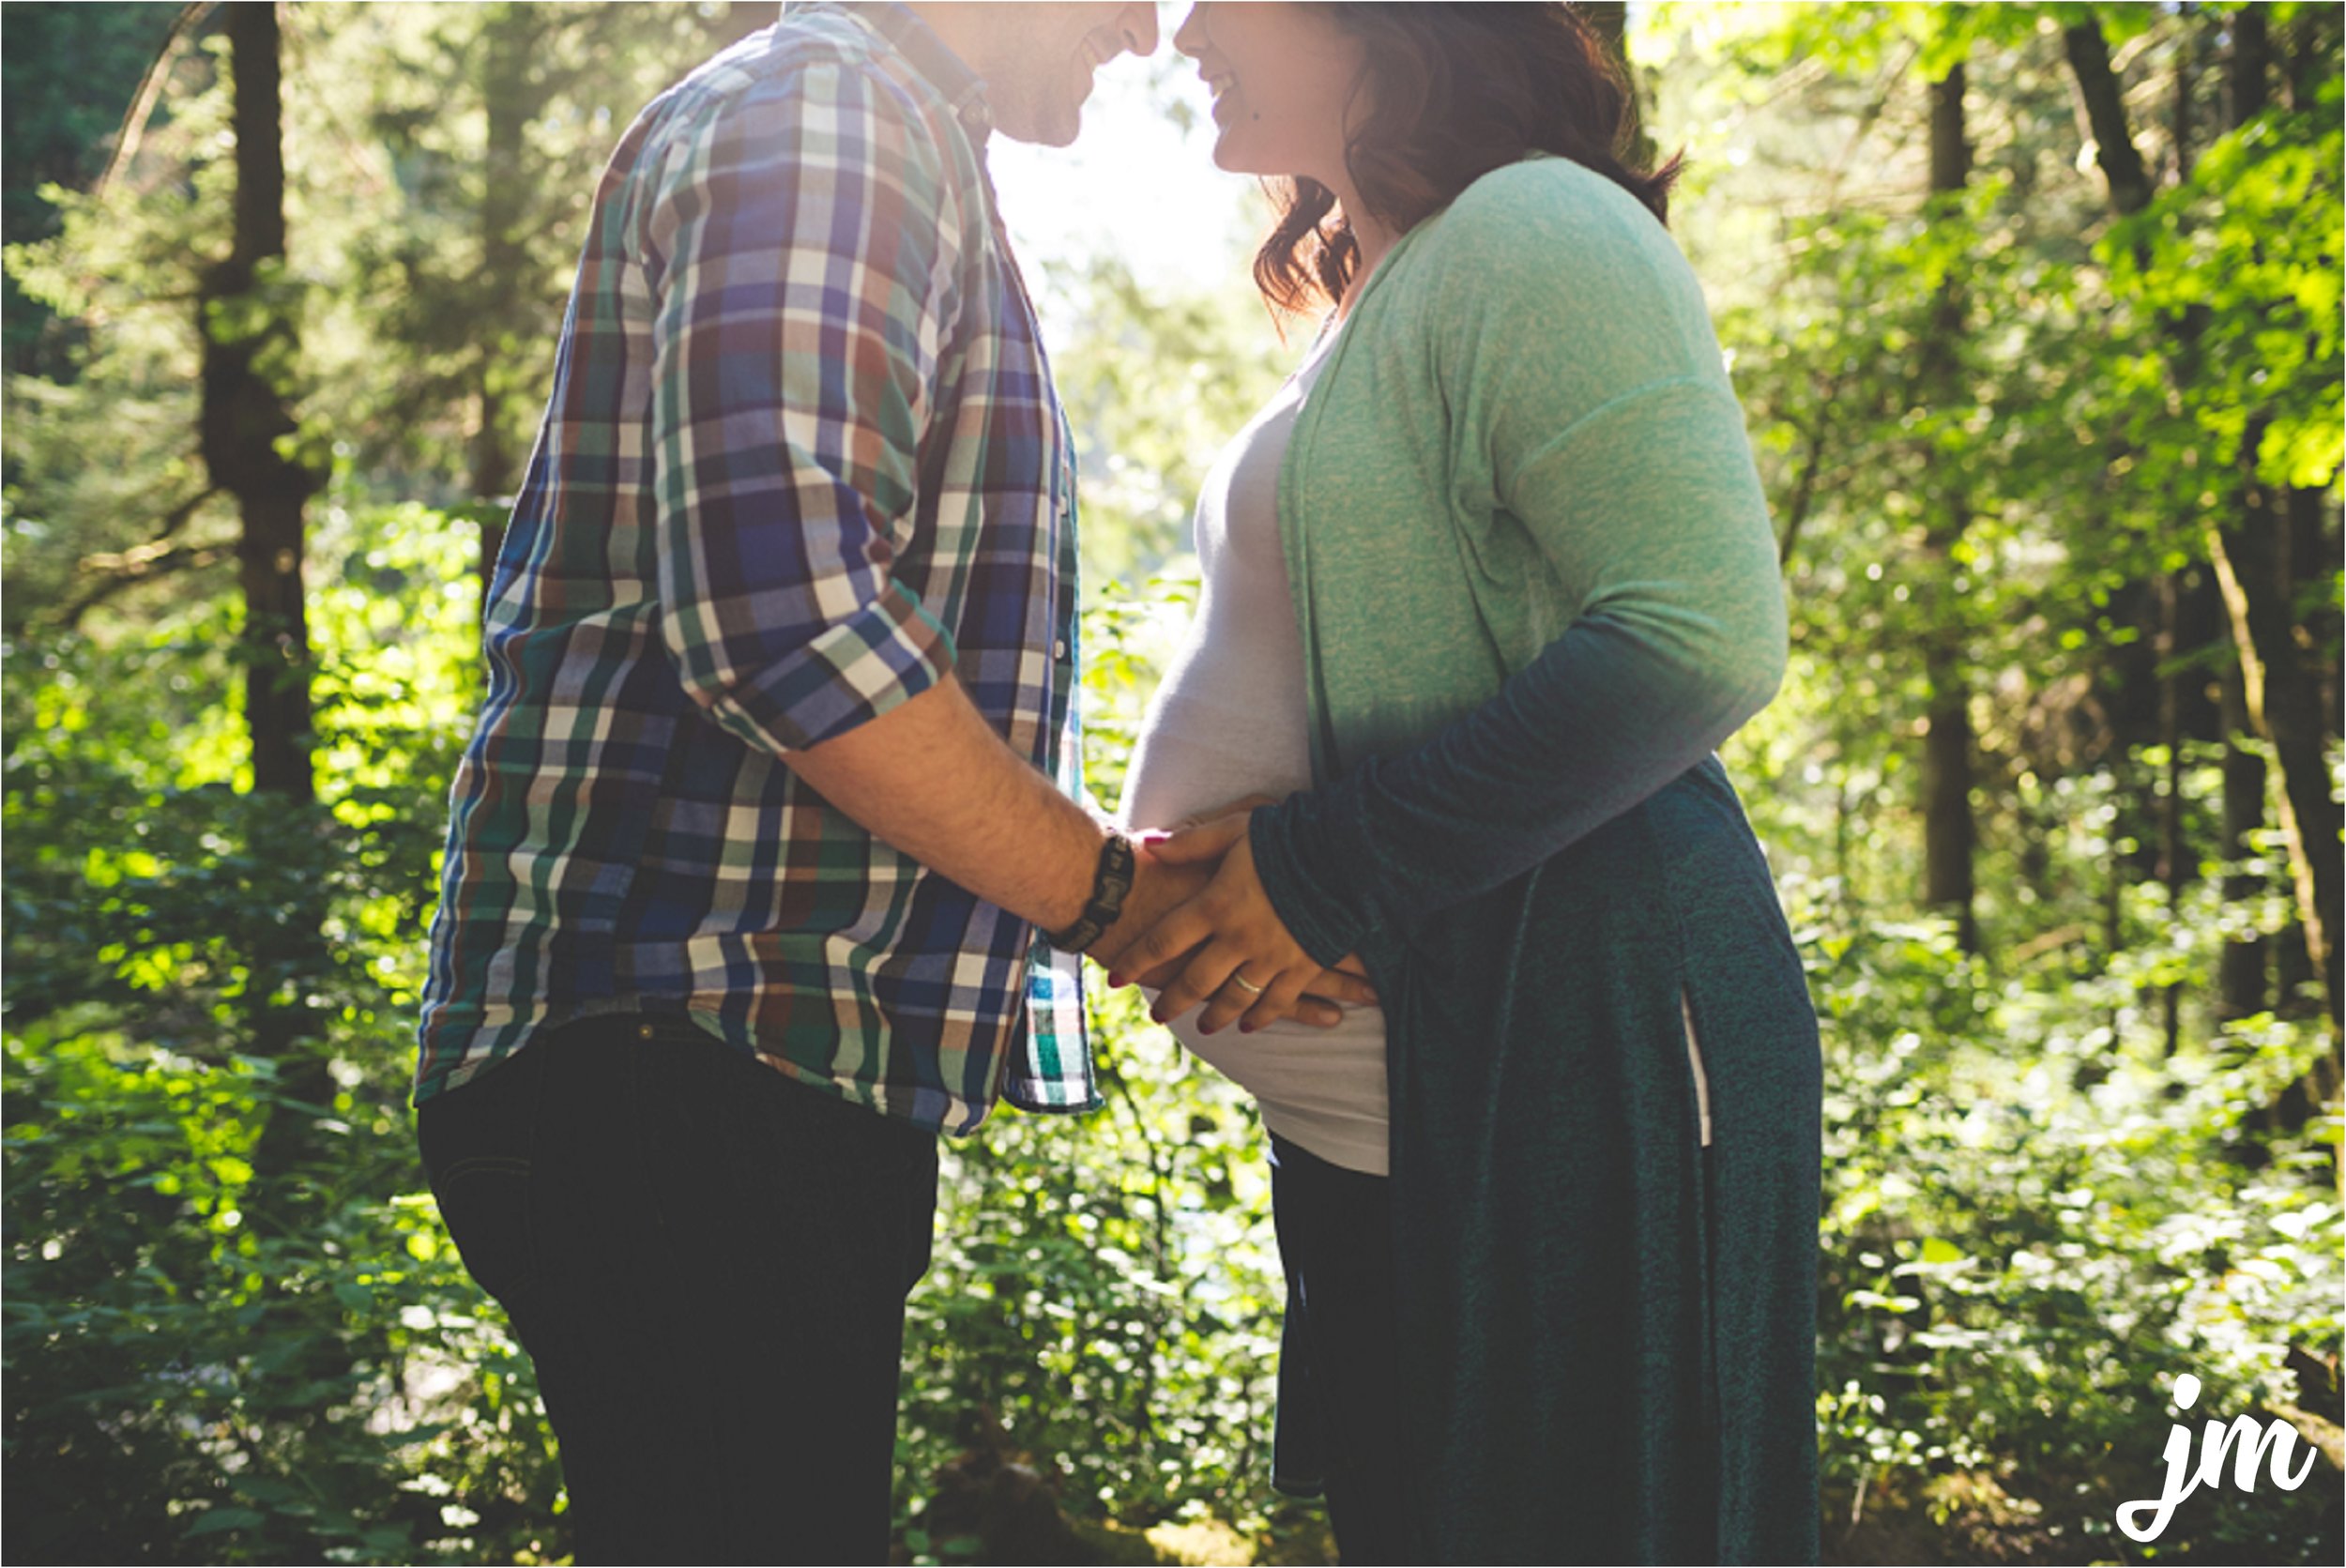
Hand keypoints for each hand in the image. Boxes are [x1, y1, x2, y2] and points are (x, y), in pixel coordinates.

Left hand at [1108, 808, 1376, 1034]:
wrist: (1347, 852)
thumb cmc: (1286, 835)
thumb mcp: (1234, 830)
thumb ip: (1190, 843)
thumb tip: (1146, 844)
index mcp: (1216, 904)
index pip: (1163, 940)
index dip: (1136, 961)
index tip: (1116, 978)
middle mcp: (1239, 937)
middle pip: (1195, 980)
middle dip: (1172, 1002)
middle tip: (1156, 1016)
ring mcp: (1271, 956)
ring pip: (1234, 998)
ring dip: (1214, 1016)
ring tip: (1201, 1026)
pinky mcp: (1303, 965)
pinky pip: (1277, 1000)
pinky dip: (1260, 1016)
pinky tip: (1247, 1025)